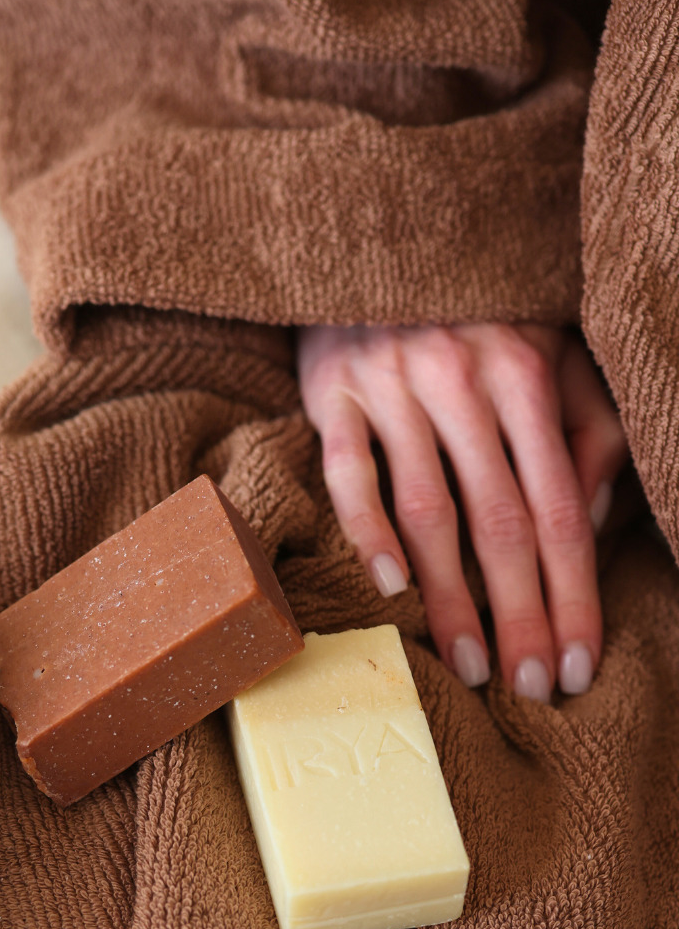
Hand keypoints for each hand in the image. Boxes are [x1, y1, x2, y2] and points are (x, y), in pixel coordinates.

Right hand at [295, 323, 627, 697]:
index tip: (578, 662)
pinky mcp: (332, 391)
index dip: (573, 590)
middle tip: (530, 688)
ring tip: (471, 664)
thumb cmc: (472, 310)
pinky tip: (392, 588)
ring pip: (428, 511)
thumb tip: (595, 517)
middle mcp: (463, 378)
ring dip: (450, 598)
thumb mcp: (548, 349)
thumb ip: (586, 427)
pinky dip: (368, 532)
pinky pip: (349, 474)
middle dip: (521, 614)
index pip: (558, 506)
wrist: (371, 240)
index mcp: (526, 371)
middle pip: (500, 521)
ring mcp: (393, 385)